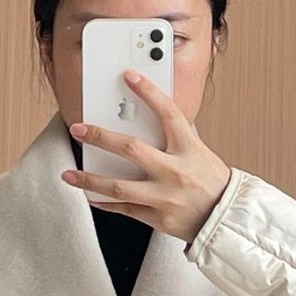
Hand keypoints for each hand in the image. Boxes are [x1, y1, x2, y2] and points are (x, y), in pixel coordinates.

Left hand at [61, 70, 232, 243]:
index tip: (129, 76)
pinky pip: (126, 210)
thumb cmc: (211, 182)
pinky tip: (91, 197)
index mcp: (189, 149)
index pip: (168, 113)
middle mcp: (175, 171)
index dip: (148, 91)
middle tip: (78, 129)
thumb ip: (174, 139)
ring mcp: (165, 197)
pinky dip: (106, 204)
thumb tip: (143, 121)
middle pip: (131, 149)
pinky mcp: (159, 219)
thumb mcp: (199, 152)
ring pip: (119, 187)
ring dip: (90, 180)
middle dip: (100, 137)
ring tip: (69, 174)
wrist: (227, 219)